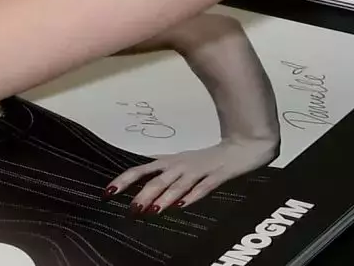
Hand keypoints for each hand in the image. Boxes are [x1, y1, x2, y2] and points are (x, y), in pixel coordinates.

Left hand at [107, 133, 278, 211]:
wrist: (246, 144)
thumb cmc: (212, 159)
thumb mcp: (185, 165)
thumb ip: (167, 175)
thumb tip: (143, 189)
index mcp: (172, 161)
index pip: (143, 169)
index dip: (125, 180)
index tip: (107, 192)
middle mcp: (182, 164)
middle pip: (158, 178)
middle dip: (143, 194)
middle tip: (130, 210)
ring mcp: (200, 169)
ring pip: (178, 184)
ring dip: (164, 197)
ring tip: (151, 210)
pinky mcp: (218, 175)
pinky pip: (204, 187)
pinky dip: (193, 195)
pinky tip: (183, 206)